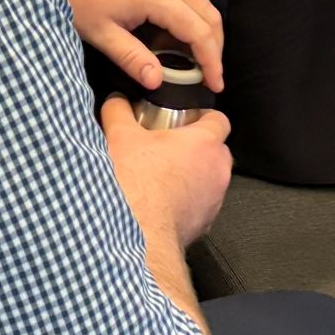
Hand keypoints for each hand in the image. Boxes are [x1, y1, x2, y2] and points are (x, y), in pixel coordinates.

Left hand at [37, 0, 223, 92]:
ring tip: (192, 60)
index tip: (215, 84)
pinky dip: (188, 15)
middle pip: (209, 14)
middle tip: (208, 75)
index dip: (212, 61)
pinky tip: (171, 35)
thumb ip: (132, 58)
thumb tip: (156, 81)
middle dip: (214, 46)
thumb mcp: (100, 32)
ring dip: (202, 30)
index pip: (201, 32)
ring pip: (198, 1)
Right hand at [101, 97, 234, 247]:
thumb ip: (119, 110)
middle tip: (168, 147)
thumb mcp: (119, 135)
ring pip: (209, 179)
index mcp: (204, 143)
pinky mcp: (205, 223)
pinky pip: (201, 204)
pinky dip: (187, 201)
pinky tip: (162, 202)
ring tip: (162, 176)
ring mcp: (215, 199)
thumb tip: (116, 100)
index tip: (185, 120)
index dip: (203, 117)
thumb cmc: (135, 182)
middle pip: (215, 150)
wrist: (137, 233)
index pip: (219, 119)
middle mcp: (217, 170)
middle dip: (196, 148)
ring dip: (192, 175)